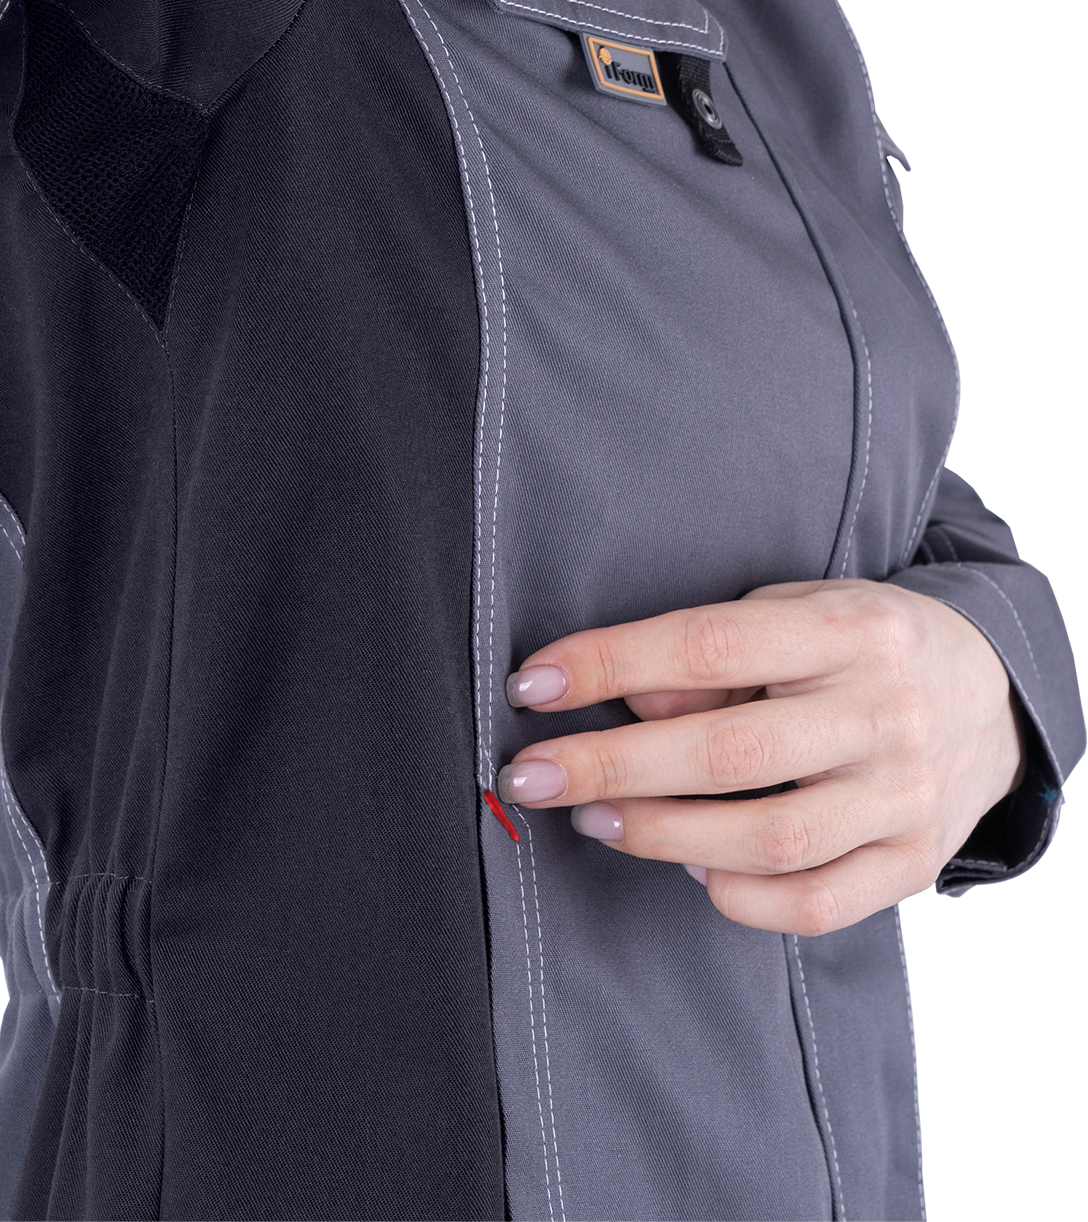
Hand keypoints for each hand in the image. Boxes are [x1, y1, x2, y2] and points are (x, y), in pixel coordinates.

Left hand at [498, 578, 1029, 935]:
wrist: (987, 692)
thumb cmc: (859, 647)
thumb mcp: (793, 612)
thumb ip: (714, 656)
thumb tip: (630, 699)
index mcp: (849, 630)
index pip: (709, 645)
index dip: (610, 665)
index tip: (533, 684)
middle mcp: (885, 712)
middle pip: (729, 753)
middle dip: (611, 767)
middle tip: (530, 775)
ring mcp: (905, 795)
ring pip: (770, 838)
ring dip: (660, 836)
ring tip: (595, 819)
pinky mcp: (914, 861)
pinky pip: (814, 905)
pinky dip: (737, 895)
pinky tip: (689, 868)